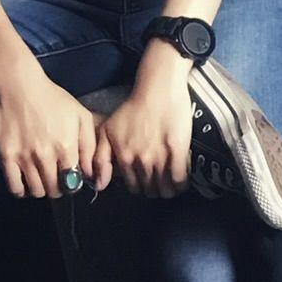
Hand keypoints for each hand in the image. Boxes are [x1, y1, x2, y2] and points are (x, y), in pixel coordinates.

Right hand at [0, 61, 104, 199]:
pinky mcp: (6, 156)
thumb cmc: (54, 100)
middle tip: (55, 181)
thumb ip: (89, 145)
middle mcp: (46, 155)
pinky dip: (21, 191)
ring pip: (36, 191)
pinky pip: (14, 187)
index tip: (70, 180)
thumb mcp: (81, 116)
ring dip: (41, 190)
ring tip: (41, 180)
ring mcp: (24, 157)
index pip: (73, 182)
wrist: (20, 87)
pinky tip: (24, 183)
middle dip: (58, 189)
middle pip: (54, 190)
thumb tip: (91, 173)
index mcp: (66, 146)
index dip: (73, 184)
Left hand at [98, 54, 195, 197]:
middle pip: (150, 190)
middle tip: (160, 181)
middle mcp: (140, 162)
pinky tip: (182, 180)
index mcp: (124, 159)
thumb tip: (100, 186)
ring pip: (165, 189)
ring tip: (172, 183)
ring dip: (169, 189)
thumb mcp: (107, 131)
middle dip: (155, 189)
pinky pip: (179, 178)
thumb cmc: (133, 108)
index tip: (147, 182)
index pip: (134, 187)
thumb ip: (100, 159)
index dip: (142, 187)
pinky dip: (181, 184)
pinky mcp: (178, 151)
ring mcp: (160, 158)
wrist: (157, 91)